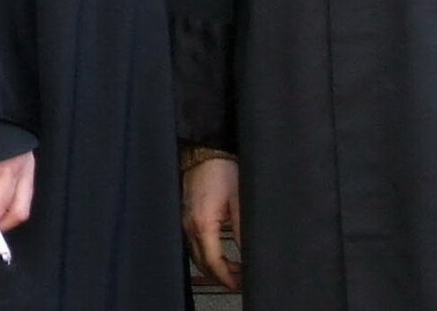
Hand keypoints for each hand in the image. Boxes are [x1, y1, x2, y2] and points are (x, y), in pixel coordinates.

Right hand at [183, 157, 241, 290]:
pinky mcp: (186, 217)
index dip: (228, 278)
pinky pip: (194, 245)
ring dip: (215, 267)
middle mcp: (190, 226)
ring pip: (197, 257)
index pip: (213, 262)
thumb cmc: (221, 171)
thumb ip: (243, 230)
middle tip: (241, 281)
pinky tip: (221, 255)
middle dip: (222, 277)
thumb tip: (251, 252)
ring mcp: (185, 222)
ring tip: (235, 271)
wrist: (205, 152)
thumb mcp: (240, 201)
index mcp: (203, 224)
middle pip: (203, 264)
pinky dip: (207, 256)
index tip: (241, 284)